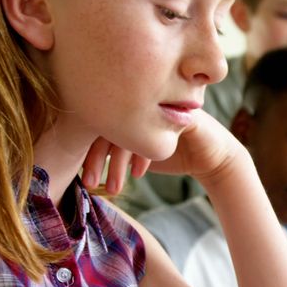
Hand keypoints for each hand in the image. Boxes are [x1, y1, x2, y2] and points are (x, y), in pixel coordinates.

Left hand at [81, 112, 243, 192]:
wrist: (208, 156)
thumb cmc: (169, 154)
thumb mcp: (134, 151)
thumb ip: (111, 147)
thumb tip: (77, 159)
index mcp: (127, 103)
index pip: (95, 120)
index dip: (84, 149)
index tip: (82, 177)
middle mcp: (142, 98)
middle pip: (107, 122)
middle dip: (96, 157)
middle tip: (89, 183)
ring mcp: (161, 102)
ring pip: (127, 128)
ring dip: (116, 163)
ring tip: (112, 188)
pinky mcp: (177, 113)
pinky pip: (152, 131)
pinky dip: (141, 156)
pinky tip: (138, 175)